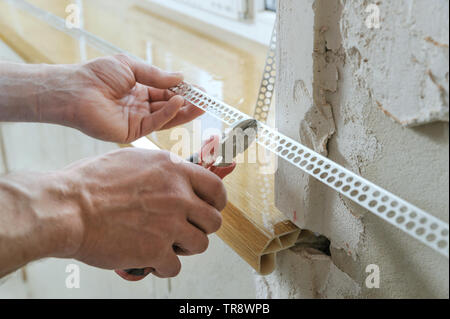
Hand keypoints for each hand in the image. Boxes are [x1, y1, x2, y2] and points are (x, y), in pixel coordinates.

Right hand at [61, 148, 225, 277]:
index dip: (217, 202)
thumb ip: (161, 169)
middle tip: (185, 230)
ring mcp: (169, 224)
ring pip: (200, 245)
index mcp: (173, 170)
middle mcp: (177, 196)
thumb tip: (174, 176)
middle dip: (201, 228)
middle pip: (213, 221)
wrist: (68, 208)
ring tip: (167, 245)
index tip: (211, 209)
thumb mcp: (133, 160)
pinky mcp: (156, 250)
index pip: (216, 188)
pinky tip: (150, 260)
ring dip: (185, 248)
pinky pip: (175, 267)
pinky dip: (164, 266)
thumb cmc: (90, 183)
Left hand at [63, 54, 203, 142]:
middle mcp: (140, 106)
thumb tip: (180, 77)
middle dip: (188, 103)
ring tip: (201, 105)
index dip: (183, 91)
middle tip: (206, 101)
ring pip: (166, 117)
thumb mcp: (131, 67)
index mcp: (139, 90)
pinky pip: (156, 122)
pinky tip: (179, 102)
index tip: (200, 90)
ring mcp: (138, 120)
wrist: (76, 90)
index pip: (166, 92)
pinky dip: (169, 113)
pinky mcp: (133, 131)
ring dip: (184, 111)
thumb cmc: (97, 75)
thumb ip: (156, 76)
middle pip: (170, 106)